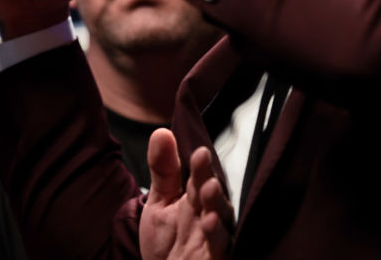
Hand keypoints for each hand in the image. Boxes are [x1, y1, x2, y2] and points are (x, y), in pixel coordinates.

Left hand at [139, 129, 232, 259]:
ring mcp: (215, 237)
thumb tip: (161, 132)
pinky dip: (217, 234)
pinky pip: (221, 246)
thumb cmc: (166, 240)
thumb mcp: (159, 202)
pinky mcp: (217, 256)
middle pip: (213, 194)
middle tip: (203, 164)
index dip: (200, 165)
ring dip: (216, 203)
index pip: (200, 176)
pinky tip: (210, 222)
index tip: (198, 151)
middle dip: (208, 179)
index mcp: (197, 197)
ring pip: (221, 218)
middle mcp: (211, 214)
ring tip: (208, 188)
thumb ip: (162, 169)